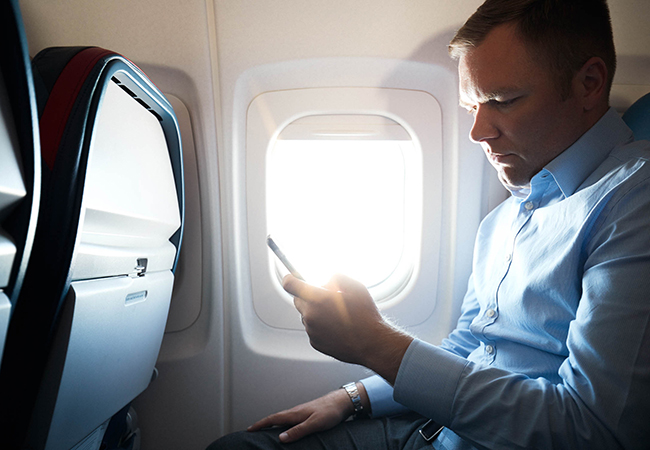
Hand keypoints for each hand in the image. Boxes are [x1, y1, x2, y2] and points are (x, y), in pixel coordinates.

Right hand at [247, 388, 352, 443]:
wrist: (342, 401)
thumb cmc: (330, 411)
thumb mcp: (314, 424)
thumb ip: (298, 431)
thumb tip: (281, 438)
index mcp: (295, 413)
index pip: (273, 419)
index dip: (260, 424)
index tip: (249, 429)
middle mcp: (296, 411)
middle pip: (275, 418)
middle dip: (263, 424)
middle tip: (253, 430)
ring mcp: (301, 412)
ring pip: (283, 418)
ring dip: (272, 424)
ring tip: (265, 430)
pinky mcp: (307, 414)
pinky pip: (290, 419)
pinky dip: (283, 423)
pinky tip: (286, 428)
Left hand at [283, 274, 413, 382]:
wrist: (372, 344)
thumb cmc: (366, 315)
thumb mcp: (355, 286)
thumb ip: (336, 277)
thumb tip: (325, 281)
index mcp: (317, 299)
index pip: (290, 284)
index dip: (290, 278)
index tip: (292, 277)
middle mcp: (310, 315)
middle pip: (298, 300)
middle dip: (308, 296)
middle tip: (326, 297)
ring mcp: (311, 331)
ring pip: (306, 315)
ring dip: (315, 312)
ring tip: (336, 315)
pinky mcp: (315, 342)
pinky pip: (312, 329)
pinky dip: (320, 326)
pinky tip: (337, 327)